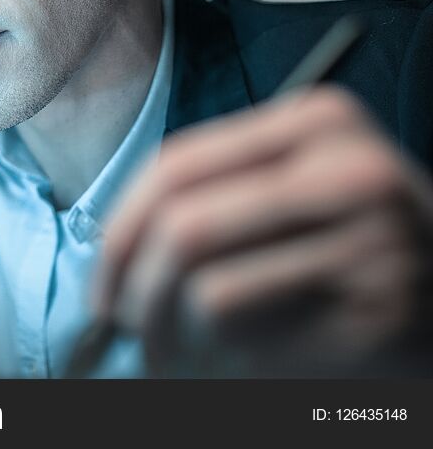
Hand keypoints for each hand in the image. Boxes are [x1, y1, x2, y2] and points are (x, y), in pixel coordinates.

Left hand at [94, 87, 432, 375]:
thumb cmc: (352, 234)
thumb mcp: (293, 183)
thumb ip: (214, 193)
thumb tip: (110, 250)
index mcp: (316, 122)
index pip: (177, 165)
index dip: (119, 227)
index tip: (101, 279)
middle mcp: (349, 171)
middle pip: (183, 228)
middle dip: (132, 288)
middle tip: (121, 323)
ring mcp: (373, 245)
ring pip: (209, 295)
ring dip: (175, 334)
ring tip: (179, 346)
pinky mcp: (380, 316)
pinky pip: (261, 344)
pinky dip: (233, 360)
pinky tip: (252, 355)